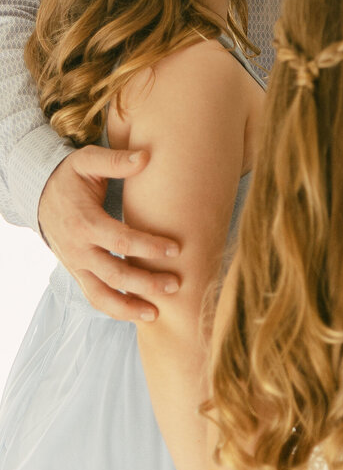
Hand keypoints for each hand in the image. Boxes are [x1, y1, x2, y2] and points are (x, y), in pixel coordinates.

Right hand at [37, 145, 180, 321]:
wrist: (39, 194)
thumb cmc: (70, 176)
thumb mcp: (87, 161)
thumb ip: (116, 161)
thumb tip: (146, 157)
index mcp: (85, 222)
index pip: (120, 241)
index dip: (148, 246)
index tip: (176, 249)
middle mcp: (79, 249)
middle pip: (114, 274)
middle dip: (145, 283)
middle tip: (175, 284)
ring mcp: (76, 265)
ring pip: (101, 296)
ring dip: (129, 307)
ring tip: (156, 312)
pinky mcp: (78, 273)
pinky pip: (95, 297)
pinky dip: (115, 309)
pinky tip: (138, 312)